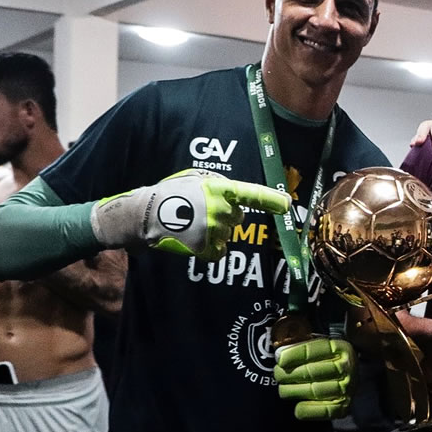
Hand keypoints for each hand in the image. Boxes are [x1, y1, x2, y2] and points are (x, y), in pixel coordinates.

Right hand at [90, 169, 290, 260]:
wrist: (144, 214)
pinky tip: (193, 239)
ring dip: (215, 232)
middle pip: (237, 217)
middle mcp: (221, 209)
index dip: (272, 200)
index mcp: (220, 189)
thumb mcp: (195, 178)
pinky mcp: (206, 248)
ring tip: (191, 224)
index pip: (253, 194)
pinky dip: (210, 249)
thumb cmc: (170, 194)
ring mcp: (214, 230)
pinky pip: (219, 252)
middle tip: (199, 211)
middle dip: (224, 215)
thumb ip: (219, 185)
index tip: (287, 204)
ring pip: (227, 235)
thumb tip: (238, 197)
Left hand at [274, 337, 355, 420]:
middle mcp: (347, 368)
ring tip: (283, 389)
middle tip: (278, 374)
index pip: (314, 350)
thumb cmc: (326, 361)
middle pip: (310, 371)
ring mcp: (347, 389)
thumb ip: (300, 346)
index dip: (293, 355)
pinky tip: (296, 405)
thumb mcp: (319, 347)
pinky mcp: (343, 408)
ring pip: (312, 390)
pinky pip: (321, 412)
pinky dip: (304, 409)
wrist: (348, 378)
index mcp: (341, 348)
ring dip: (291, 390)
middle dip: (288, 373)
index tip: (279, 359)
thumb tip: (279, 355)